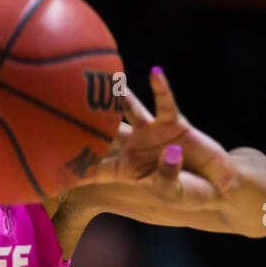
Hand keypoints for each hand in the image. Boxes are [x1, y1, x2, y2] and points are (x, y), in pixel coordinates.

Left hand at [75, 67, 240, 208]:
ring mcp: (151, 132)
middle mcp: (134, 147)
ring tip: (107, 78)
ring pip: (130, 110)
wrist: (214, 184)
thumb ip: (169, 176)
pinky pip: (166, 102)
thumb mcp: (175, 192)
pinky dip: (162, 88)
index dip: (74, 166)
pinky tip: (155, 72)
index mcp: (126, 170)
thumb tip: (170, 152)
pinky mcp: (173, 121)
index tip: (51, 161)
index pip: (95, 168)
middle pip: (105, 132)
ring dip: (119, 95)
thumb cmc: (189, 193)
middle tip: (64, 105)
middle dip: (86, 121)